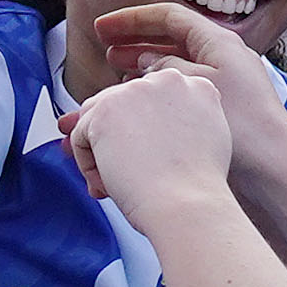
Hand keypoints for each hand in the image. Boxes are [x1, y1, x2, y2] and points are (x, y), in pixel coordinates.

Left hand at [63, 63, 235, 226]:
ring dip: (104, 154)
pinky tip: (111, 185)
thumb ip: (180, 121)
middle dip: (119, 143)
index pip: (153, 101)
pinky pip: (81, 137)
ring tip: (121, 183)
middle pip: (123, 106)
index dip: (145, 134)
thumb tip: (139, 121)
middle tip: (132, 176)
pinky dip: (90, 167)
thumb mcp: (205, 141)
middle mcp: (168, 80)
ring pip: (98, 119)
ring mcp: (136, 91)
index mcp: (198, 85)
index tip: (150, 160)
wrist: (189, 206)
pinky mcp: (106, 110)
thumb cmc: (196, 187)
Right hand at [86, 0, 286, 171]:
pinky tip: (142, 103)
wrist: (276, 172)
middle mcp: (224, 57)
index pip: (170, 17)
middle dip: (136, 42)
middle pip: (172, 39)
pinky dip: (161, 90)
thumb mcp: (196, 86)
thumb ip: (166, 67)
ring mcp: (226, 83)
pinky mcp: (224, 109)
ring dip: (146, 67)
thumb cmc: (243, 126)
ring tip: (116, 74)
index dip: (132, 20)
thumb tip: (148, 62)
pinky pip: (185, 88)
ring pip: (177, 65)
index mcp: (220, 42)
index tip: (102, 29)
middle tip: (105, 48)